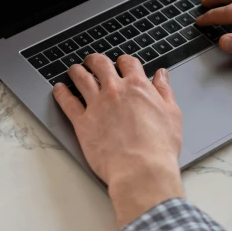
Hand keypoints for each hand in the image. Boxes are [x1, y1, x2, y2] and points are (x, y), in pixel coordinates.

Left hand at [53, 54, 183, 227]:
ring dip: (77, 71)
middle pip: (100, 64)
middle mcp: (114, 90)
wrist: (142, 170)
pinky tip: (59, 89)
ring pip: (81, 78)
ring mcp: (96, 104)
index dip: (123, 61)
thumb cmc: (159, 148)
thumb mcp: (172, 114)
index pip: (127, 63)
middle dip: (95, 60)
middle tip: (92, 62)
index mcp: (137, 86)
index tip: (121, 63)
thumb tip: (161, 75)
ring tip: (74, 70)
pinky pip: (67, 102)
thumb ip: (164, 91)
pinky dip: (61, 93)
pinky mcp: (82, 122)